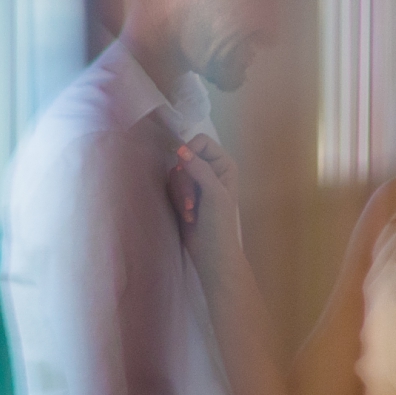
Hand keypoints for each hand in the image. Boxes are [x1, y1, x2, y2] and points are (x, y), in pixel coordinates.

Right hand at [167, 133, 242, 277]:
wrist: (211, 253)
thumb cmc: (219, 224)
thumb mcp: (213, 194)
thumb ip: (200, 169)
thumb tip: (180, 149)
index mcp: (224, 165)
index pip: (202, 141)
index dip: (191, 151)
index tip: (186, 168)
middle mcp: (211, 170)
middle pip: (185, 158)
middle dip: (185, 182)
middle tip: (192, 203)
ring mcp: (196, 182)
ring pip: (175, 173)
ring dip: (181, 195)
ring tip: (190, 213)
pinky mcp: (183, 194)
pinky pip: (171, 186)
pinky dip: (176, 201)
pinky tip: (187, 216)